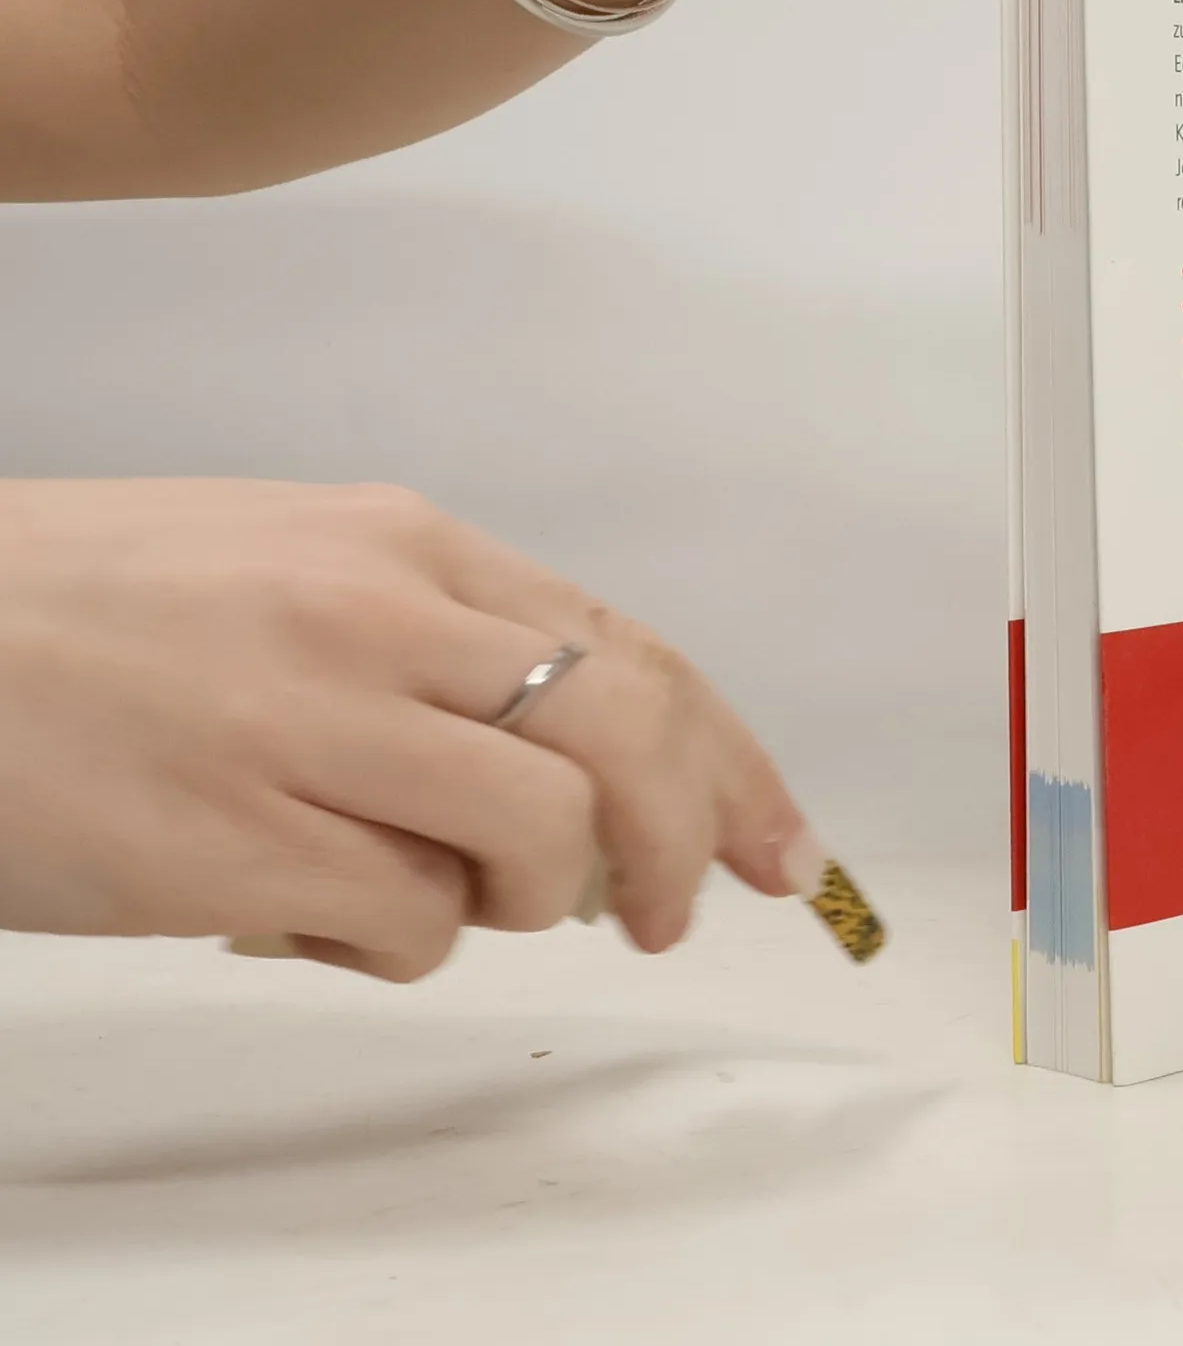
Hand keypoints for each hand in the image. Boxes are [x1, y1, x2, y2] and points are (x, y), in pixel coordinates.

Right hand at [0, 479, 809, 979]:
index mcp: (404, 543)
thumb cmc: (101, 606)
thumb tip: (580, 773)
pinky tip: (314, 911)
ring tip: (441, 889)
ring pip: (540, 840)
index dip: (728, 757)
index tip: (780, 839)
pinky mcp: (234, 844)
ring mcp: (310, 729)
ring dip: (530, 896)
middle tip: (673, 912)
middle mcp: (380, 619)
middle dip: (686, 838)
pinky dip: (397, 941)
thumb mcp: (299, 570)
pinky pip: (408, 927)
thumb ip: (447, 652)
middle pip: (625, 735)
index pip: (628, 650)